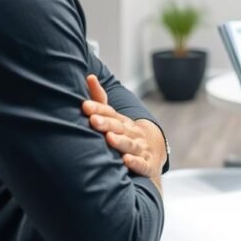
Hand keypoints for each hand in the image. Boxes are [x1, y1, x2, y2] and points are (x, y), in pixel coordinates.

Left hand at [83, 75, 164, 192]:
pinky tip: (126, 160)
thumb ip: (100, 100)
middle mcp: (132, 132)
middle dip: (106, 123)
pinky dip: (135, 163)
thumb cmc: (128, 133)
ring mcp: (141, 148)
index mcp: (122, 122)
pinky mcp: (147, 164)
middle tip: (93, 120)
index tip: (85, 106)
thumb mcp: (115, 118)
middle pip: (119, 127)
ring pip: (130, 144)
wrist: (155, 152)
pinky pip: (142, 164)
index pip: (110, 113)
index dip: (98, 109)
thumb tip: (89, 76)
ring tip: (110, 138)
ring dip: (120, 141)